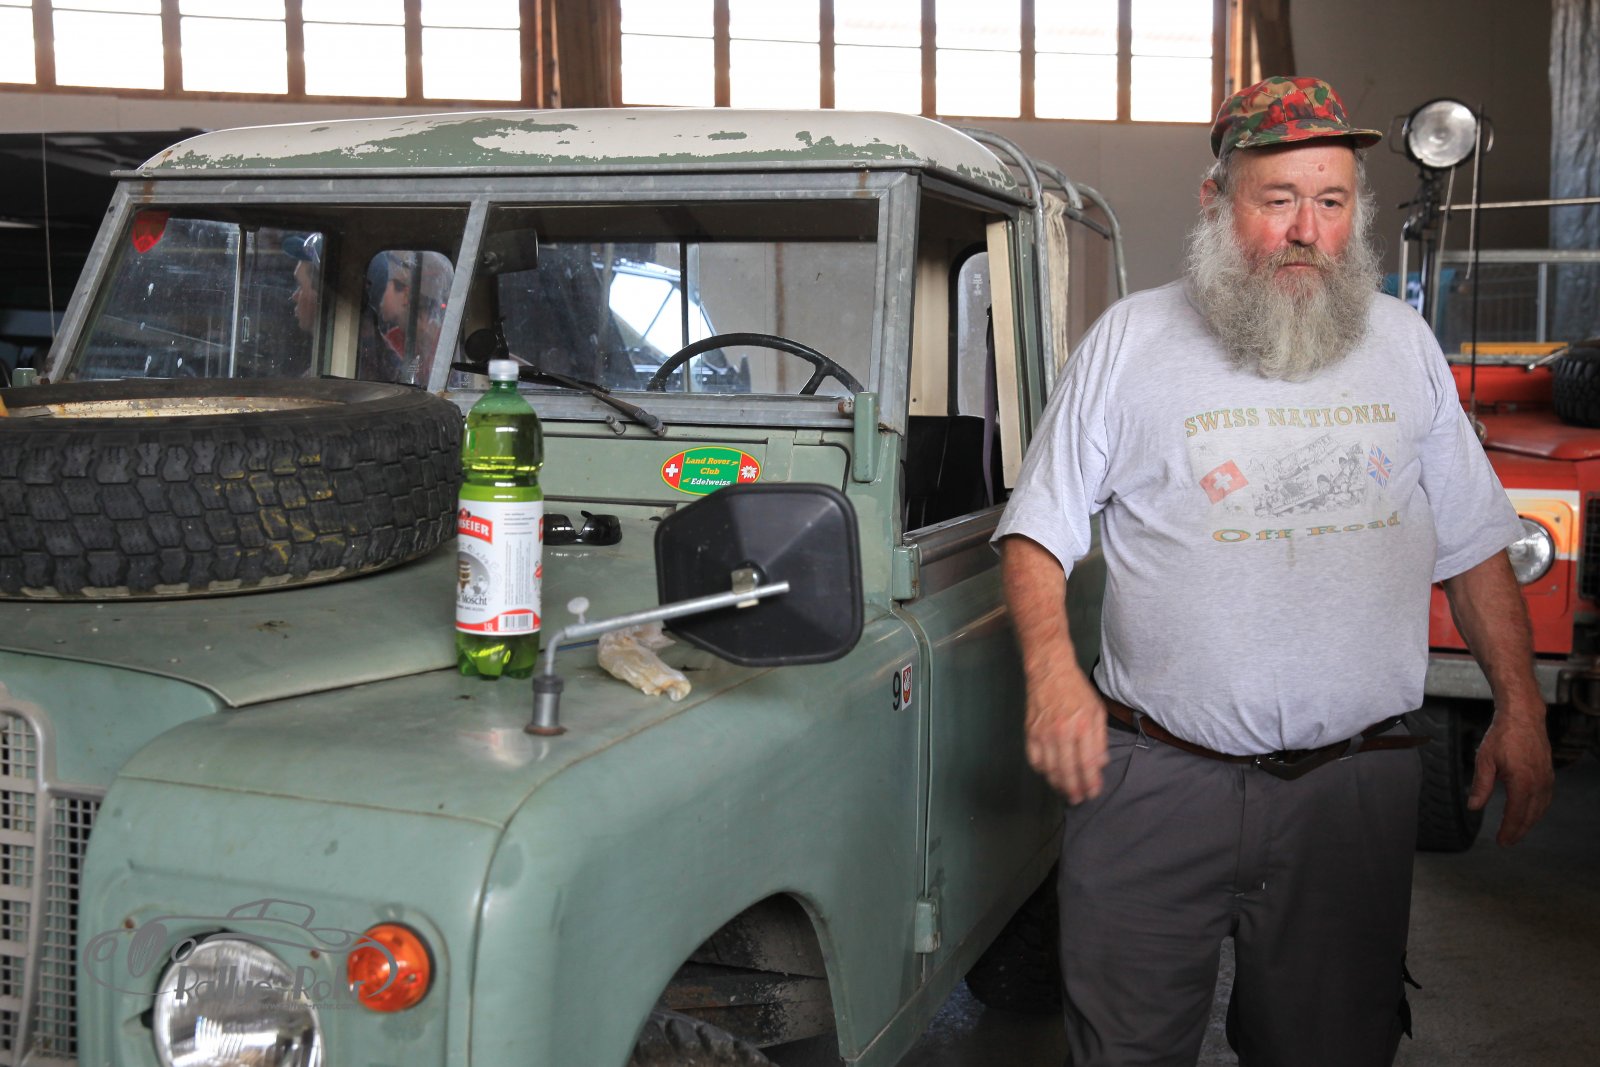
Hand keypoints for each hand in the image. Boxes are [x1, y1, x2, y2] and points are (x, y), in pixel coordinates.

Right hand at [1024, 664, 1108, 804]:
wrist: (1050, 670)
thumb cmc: (1076, 689)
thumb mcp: (1097, 710)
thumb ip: (1100, 739)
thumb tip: (1100, 764)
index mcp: (1083, 726)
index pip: (1087, 764)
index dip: (1090, 783)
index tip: (1093, 792)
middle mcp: (1063, 732)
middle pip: (1068, 771)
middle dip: (1074, 790)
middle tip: (1078, 799)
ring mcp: (1044, 733)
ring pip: (1050, 769)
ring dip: (1058, 784)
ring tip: (1065, 791)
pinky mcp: (1031, 731)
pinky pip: (1035, 759)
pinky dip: (1042, 771)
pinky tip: (1049, 774)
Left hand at [1467, 703, 1553, 845]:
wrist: (1523, 716)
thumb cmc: (1502, 736)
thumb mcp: (1484, 760)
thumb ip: (1481, 786)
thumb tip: (1474, 807)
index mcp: (1523, 783)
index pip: (1516, 815)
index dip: (1509, 831)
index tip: (1502, 842)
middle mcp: (1539, 784)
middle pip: (1531, 816)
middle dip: (1519, 831)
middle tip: (1508, 841)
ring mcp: (1546, 778)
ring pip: (1540, 808)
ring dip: (1529, 822)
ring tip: (1517, 831)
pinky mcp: (1549, 773)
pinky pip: (1546, 798)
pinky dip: (1538, 809)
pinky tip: (1530, 812)